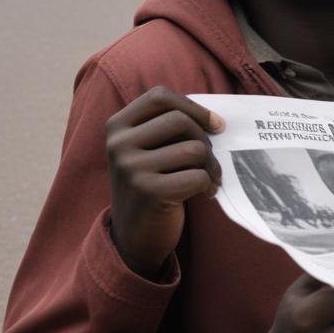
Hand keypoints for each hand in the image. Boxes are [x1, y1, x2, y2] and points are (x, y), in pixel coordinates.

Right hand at [105, 86, 223, 278]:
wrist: (134, 235)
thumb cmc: (152, 183)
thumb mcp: (148, 149)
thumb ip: (169, 127)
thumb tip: (216, 121)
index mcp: (117, 126)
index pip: (160, 97)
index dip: (193, 107)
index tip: (215, 125)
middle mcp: (119, 144)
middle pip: (180, 121)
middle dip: (204, 139)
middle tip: (208, 160)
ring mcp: (130, 168)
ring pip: (193, 149)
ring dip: (211, 165)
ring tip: (208, 178)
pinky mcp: (148, 192)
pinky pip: (197, 176)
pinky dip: (207, 184)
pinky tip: (204, 194)